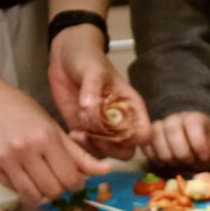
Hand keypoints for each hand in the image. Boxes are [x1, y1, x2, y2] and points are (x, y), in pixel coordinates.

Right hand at [0, 85, 110, 206]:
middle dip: (60, 188)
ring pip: (33, 195)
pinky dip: (24, 189)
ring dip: (42, 194)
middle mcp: (25, 150)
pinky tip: (25, 176)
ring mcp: (5, 159)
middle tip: (57, 178)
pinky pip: (15, 190)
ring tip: (42, 181)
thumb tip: (107, 170)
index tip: (74, 178)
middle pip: (53, 190)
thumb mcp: (54, 128)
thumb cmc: (23, 111)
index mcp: (46, 138)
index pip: (70, 177)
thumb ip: (79, 154)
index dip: (76, 183)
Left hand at [48, 25, 150, 158]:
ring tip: (79, 134)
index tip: (114, 131)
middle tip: (92, 135)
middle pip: (127, 150)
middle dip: (110, 147)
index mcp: (132, 108)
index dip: (134, 139)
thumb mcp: (93, 69)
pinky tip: (73, 134)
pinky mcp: (85, 131)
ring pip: (108, 153)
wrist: (65, 57)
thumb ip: (93, 87)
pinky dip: (82, 148)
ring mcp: (103, 129)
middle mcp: (121, 123)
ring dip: (94, 149)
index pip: (144, 134)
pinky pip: (89, 149)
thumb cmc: (87, 59)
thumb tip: (89, 108)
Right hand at [142, 112, 209, 168]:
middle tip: (188, 162)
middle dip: (181, 152)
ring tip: (175, 164)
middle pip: (172, 132)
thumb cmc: (205, 144)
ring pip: (156, 137)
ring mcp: (160, 126)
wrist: (189, 138)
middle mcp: (175, 118)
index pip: (193, 125)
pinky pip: (145, 144)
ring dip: (166, 155)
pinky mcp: (148, 135)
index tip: (203, 157)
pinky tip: (162, 163)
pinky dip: (153, 156)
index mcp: (194, 118)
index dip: (199, 144)